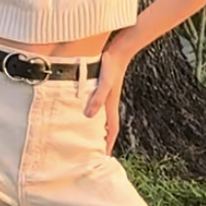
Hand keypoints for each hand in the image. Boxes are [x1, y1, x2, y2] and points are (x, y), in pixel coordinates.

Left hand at [84, 31, 134, 154]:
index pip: (111, 129)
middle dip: (103, 139)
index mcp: (110, 104)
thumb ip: (97, 98)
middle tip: (94, 152)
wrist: (120, 47)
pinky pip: (97, 105)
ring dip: (97, 127)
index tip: (105, 158)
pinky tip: (85, 111)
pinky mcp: (102, 87)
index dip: (108, 144)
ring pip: (101, 116)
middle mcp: (109, 102)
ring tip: (88, 137)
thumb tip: (89, 117)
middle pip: (106, 125)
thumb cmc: (112, 64)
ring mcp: (106, 94)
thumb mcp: (104, 82)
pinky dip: (93, 113)